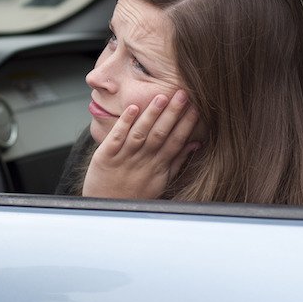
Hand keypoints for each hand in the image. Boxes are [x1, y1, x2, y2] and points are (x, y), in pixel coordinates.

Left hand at [82, 90, 199, 199]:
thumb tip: (196, 144)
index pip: (176, 142)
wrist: (107, 208)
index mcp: (158, 167)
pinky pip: (116, 138)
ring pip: (140, 134)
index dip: (187, 125)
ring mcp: (124, 158)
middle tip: (182, 93)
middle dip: (172, 114)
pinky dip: (124, 123)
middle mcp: (143, 161)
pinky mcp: (105, 156)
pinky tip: (133, 109)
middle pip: (160, 135)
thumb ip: (177, 162)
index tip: (197, 107)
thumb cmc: (135, 194)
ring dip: (151, 115)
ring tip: (161, 97)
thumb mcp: (161, 181)